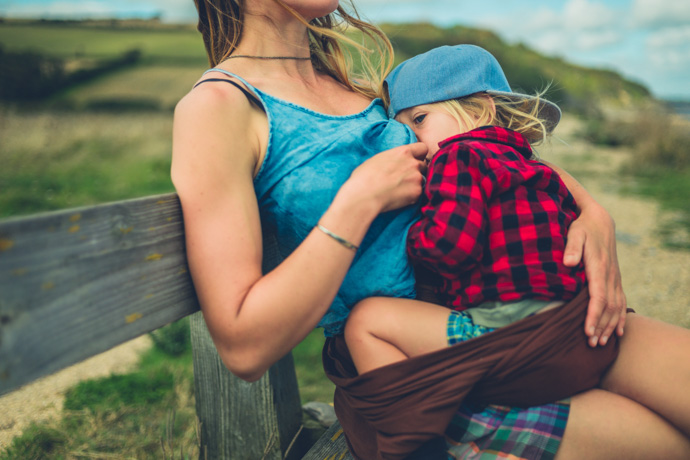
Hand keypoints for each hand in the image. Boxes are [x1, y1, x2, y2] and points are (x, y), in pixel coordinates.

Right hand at [344, 142, 428, 213]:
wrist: (364, 194)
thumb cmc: (364, 177)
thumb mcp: (379, 159)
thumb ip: (393, 158)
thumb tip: (394, 163)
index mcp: (403, 152)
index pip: (422, 148)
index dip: (419, 155)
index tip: (413, 160)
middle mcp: (413, 163)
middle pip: (423, 165)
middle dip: (416, 170)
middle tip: (403, 178)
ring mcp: (417, 178)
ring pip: (421, 180)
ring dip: (414, 183)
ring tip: (399, 189)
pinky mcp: (417, 193)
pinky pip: (418, 193)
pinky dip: (411, 196)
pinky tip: (398, 197)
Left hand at [564, 203, 625, 346]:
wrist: (600, 221)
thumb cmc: (582, 227)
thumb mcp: (575, 232)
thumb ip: (572, 247)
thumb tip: (569, 263)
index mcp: (599, 268)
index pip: (598, 297)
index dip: (592, 316)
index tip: (586, 331)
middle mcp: (610, 276)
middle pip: (608, 307)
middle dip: (600, 326)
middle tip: (591, 344)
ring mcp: (615, 278)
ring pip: (616, 307)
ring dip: (610, 326)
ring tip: (601, 343)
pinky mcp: (615, 279)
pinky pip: (621, 301)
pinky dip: (620, 318)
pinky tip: (618, 333)